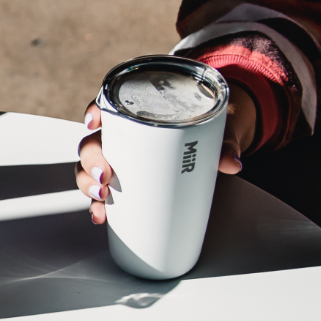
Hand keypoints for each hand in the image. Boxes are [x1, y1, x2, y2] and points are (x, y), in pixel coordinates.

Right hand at [76, 84, 253, 224]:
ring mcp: (123, 161)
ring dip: (88, 183)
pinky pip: (103, 192)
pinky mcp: (128, 184)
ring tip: (102, 197)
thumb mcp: (219, 129)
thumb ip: (225, 143)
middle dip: (92, 159)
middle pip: (93, 142)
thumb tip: (231, 163)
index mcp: (139, 113)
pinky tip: (101, 216)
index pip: (108, 105)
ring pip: (90, 168)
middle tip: (106, 175)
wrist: (218, 143)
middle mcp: (124, 137)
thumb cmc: (212, 127)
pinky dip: (98, 206)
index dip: (94, 110)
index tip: (95, 120)